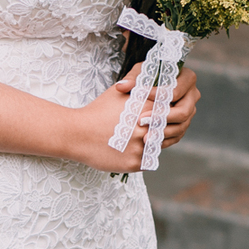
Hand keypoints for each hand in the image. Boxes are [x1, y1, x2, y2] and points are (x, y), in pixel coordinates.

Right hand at [66, 63, 200, 171]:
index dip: (166, 113)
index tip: (160, 115)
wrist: (77, 134)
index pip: (171, 110)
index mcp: (147, 107)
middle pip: (167, 130)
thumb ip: (142, 87)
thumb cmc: (98, 110)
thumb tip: (157, 85)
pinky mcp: (135, 163)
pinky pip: (148, 161)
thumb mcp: (120, 91)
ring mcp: (142, 146)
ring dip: (155, 144)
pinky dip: (143, 157)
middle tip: (153, 128)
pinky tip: (131, 150)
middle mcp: (148, 127)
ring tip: (143, 139)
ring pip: (159, 146)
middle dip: (162, 129)